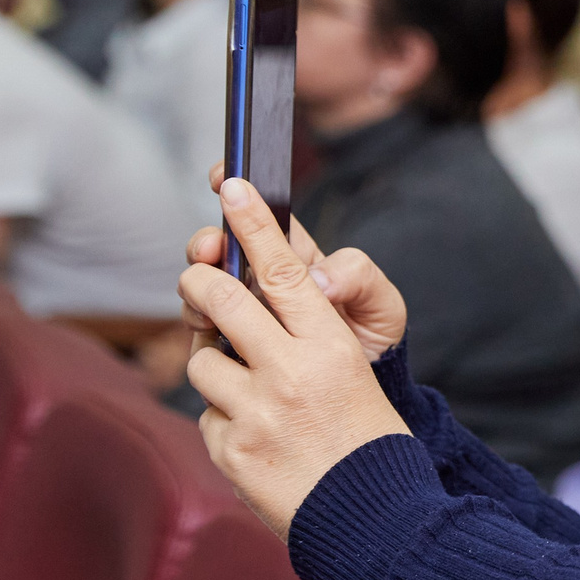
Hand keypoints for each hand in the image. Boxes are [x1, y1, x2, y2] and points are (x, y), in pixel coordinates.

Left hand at [180, 178, 410, 539]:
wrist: (379, 527)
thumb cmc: (372, 444)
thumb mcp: (357, 377)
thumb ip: (306, 335)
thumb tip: (255, 297)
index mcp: (332, 350)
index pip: (282, 270)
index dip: (253, 222)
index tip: (232, 185)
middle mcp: (290, 375)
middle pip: (220, 299)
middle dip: (201, 281)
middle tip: (199, 274)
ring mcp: (254, 415)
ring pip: (201, 360)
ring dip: (216, 366)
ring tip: (251, 392)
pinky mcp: (230, 452)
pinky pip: (206, 414)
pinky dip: (224, 419)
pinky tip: (260, 439)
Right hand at [184, 161, 407, 358]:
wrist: (360, 400)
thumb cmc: (373, 343)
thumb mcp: (382, 306)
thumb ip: (359, 279)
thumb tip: (320, 281)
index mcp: (299, 263)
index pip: (265, 221)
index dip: (239, 194)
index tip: (223, 178)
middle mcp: (264, 285)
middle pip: (219, 253)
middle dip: (205, 245)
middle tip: (208, 251)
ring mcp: (242, 318)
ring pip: (202, 293)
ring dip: (197, 290)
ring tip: (207, 301)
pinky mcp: (228, 352)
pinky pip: (202, 336)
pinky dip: (199, 331)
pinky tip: (209, 335)